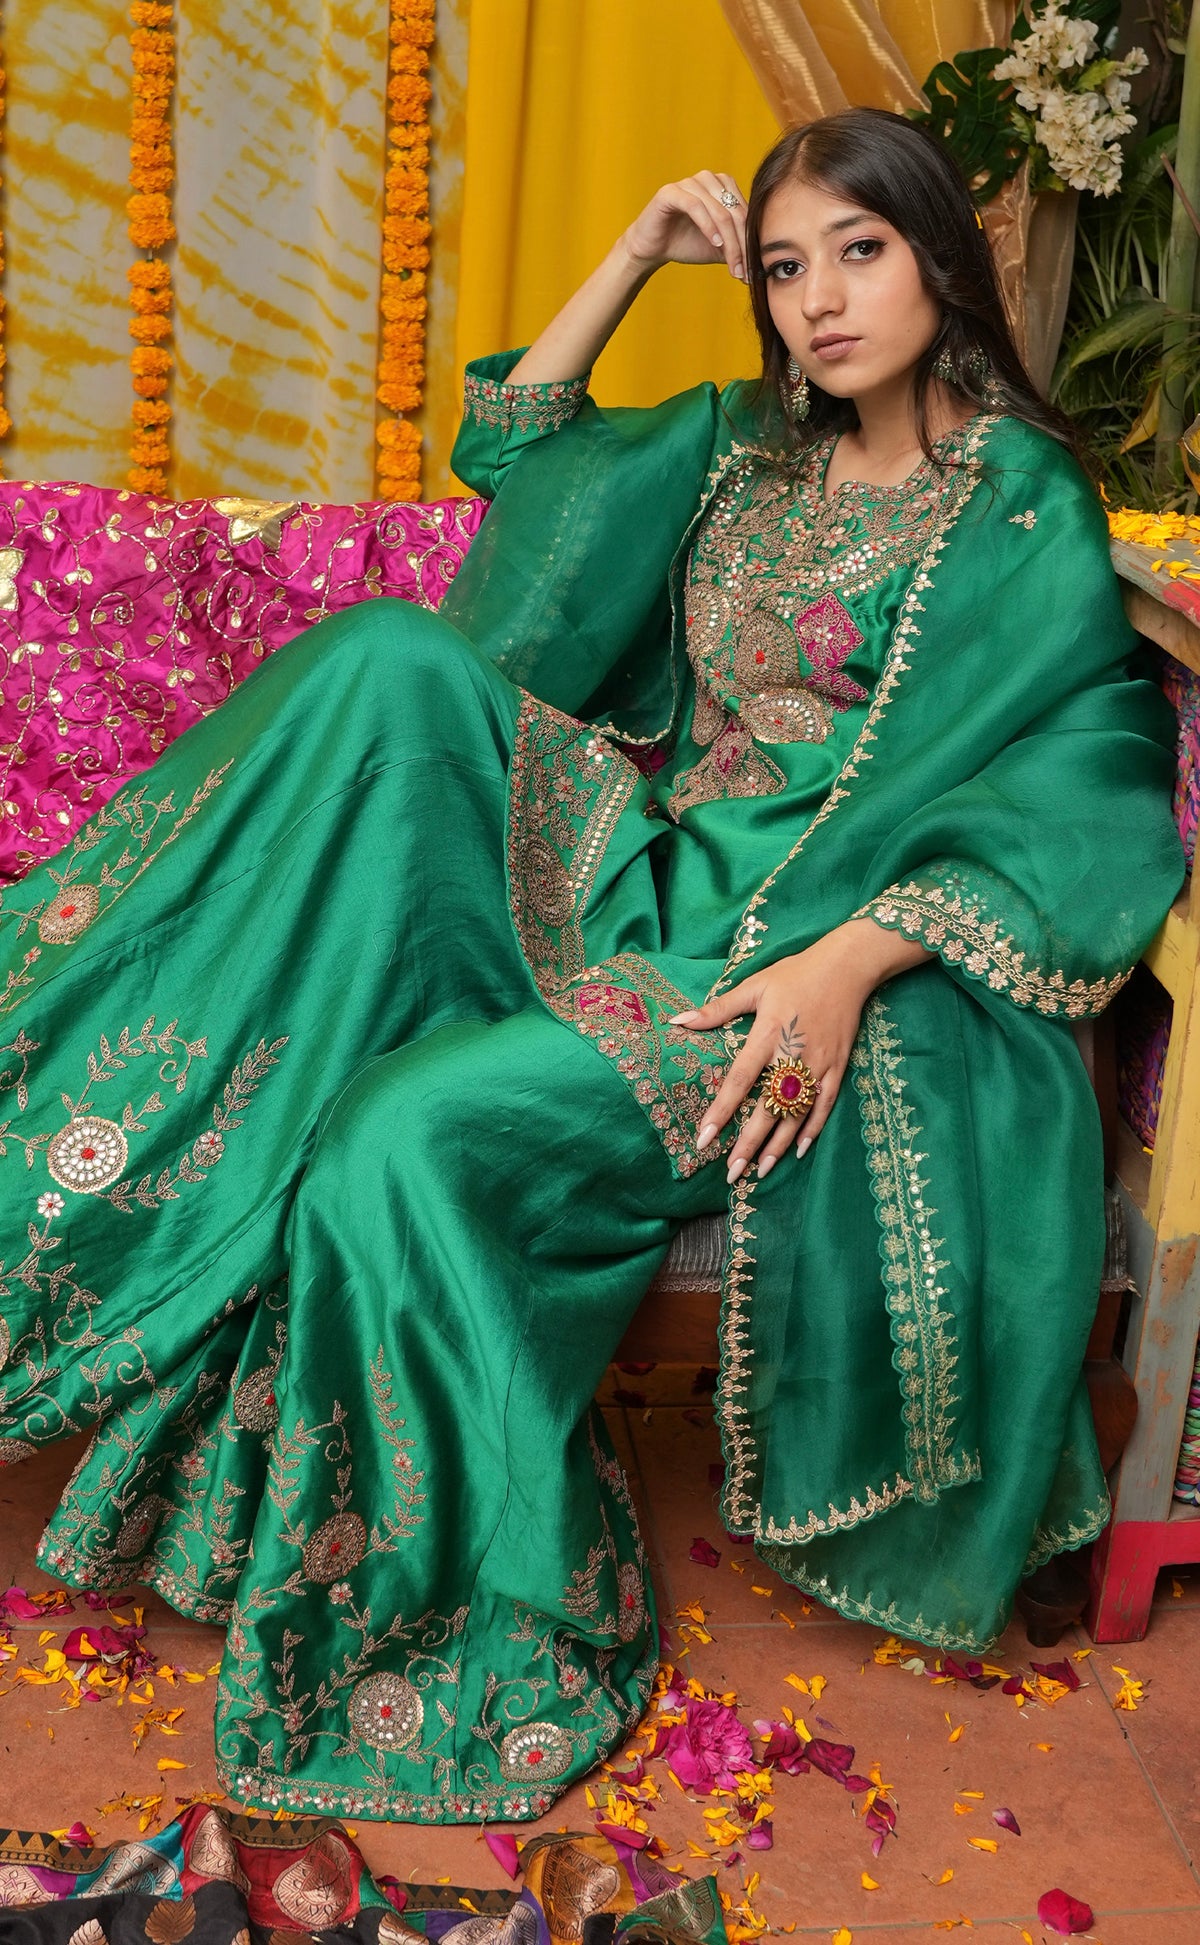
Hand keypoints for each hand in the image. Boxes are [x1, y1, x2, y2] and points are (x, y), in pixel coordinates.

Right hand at [622, 171, 747, 280]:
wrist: (652, 247)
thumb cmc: (685, 243)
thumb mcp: (719, 247)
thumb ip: (738, 246)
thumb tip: (762, 262)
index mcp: (723, 186)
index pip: (744, 213)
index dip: (750, 241)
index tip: (752, 269)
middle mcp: (708, 179)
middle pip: (734, 212)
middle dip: (741, 245)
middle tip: (743, 271)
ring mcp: (689, 182)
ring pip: (719, 210)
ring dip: (728, 241)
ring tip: (731, 263)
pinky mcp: (670, 192)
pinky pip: (696, 206)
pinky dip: (708, 226)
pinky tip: (714, 243)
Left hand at [669, 920, 933, 1184]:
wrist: (848, 967)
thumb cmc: (796, 974)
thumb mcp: (754, 986)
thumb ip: (717, 1009)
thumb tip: (678, 1021)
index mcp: (769, 1034)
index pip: (740, 1081)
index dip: (721, 1111)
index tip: (704, 1138)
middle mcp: (794, 1055)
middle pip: (768, 1108)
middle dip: (749, 1143)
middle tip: (732, 1172)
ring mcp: (819, 1064)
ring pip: (797, 1114)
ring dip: (777, 1145)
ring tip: (760, 1171)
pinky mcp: (839, 1067)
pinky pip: (825, 1105)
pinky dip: (812, 1129)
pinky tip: (797, 1150)